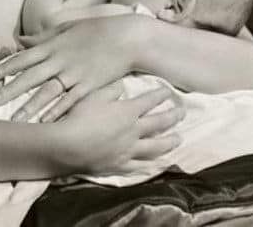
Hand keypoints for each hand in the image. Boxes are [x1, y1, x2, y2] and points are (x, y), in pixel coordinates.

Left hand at [0, 15, 136, 120]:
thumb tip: (19, 41)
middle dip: (10, 90)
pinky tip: (45, 122)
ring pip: (48, 92)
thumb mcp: (66, 28)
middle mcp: (60, 60)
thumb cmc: (95, 30)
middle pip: (31, 76)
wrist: (126, 38)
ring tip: (14, 120)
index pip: (23, 58)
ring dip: (30, 106)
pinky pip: (71, 101)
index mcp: (53, 45)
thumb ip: (41, 37)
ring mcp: (75, 74)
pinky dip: (58, 111)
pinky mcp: (89, 85)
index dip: (4, 68)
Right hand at [58, 83, 182, 174]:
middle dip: (173, 116)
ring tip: (179, 140)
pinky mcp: (119, 165)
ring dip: (169, 142)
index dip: (160, 95)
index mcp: (128, 111)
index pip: (149, 101)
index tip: (169, 91)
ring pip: (155, 147)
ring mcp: (128, 150)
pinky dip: (149, 165)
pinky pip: (139, 166)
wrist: (69, 146)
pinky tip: (155, 165)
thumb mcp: (95, 95)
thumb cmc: (80, 116)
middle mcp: (133, 131)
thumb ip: (112, 89)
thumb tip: (123, 85)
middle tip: (183, 113)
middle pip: (159, 123)